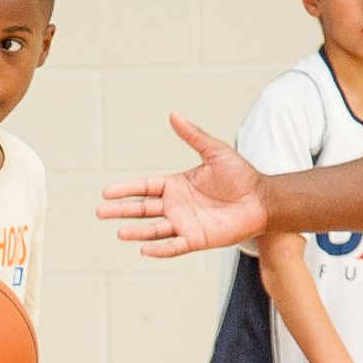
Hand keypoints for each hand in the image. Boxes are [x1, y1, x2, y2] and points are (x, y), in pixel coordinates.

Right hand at [98, 114, 268, 257]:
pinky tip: (144, 249)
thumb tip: (174, 114)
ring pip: (153, 230)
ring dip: (136, 232)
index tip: (107, 191)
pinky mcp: (196, 239)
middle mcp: (176, 205)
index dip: (126, 189)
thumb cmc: (241, 175)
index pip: (145, 187)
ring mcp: (184, 224)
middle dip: (121, 211)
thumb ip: (193, 135)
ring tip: (119, 233)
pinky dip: (159, 249)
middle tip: (100, 212)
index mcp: (176, 185)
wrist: (262, 200)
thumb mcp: (214, 152)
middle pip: (142, 209)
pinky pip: (173, 246)